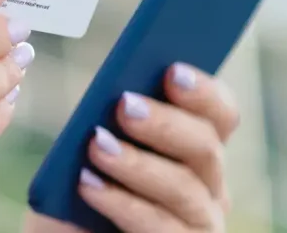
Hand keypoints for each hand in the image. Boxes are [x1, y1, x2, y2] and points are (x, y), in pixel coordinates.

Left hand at [24, 64, 238, 232]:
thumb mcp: (87, 146)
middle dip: (165, 122)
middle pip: (205, 148)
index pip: (219, 114)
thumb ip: (105, 116)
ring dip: (138, 163)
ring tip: (96, 145)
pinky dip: (122, 202)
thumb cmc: (79, 188)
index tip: (172, 70)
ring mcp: (196, 223)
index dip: (202, 91)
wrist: (67, 232)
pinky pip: (159, 227)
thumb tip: (115, 85)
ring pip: (183, 189)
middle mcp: (207, 185)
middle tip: (125, 104)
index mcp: (194, 147)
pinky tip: (88, 183)